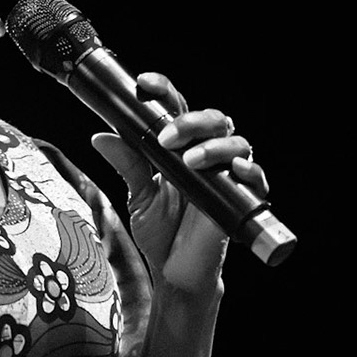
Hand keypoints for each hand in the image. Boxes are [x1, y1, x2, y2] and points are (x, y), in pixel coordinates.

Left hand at [89, 71, 267, 294]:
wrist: (175, 272)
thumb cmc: (161, 233)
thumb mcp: (138, 196)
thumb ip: (127, 165)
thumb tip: (101, 136)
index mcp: (180, 148)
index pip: (178, 108)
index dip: (165, 90)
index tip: (144, 83)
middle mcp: (207, 156)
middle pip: (212, 119)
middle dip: (191, 121)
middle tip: (167, 138)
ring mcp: (226, 176)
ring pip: (236, 142)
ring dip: (214, 145)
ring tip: (191, 161)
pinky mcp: (240, 200)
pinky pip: (254, 178)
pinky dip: (247, 170)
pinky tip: (233, 170)